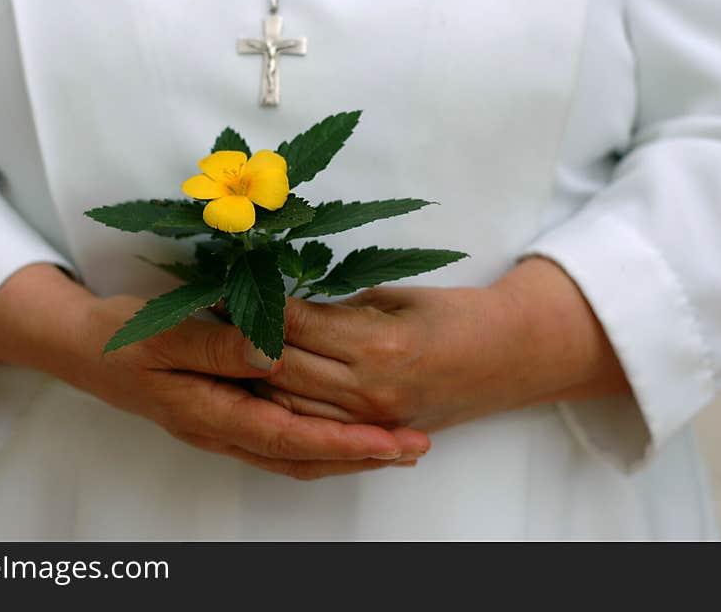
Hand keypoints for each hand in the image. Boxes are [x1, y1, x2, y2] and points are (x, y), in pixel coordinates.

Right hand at [0, 265, 429, 478]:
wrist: (80, 348)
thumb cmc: (120, 337)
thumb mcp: (162, 334)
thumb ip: (215, 346)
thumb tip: (271, 353)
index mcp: (209, 412)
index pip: (289, 439)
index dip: (343, 443)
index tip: (393, 441)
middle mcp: (222, 430)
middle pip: (301, 458)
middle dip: (360, 457)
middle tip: (415, 448)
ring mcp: (223, 427)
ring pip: (293, 456)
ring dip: (345, 454)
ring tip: (394, 446)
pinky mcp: (223, 415)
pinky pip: (280, 441)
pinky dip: (318, 443)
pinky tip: (342, 433)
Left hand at [254, 258, 630, 431]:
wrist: (510, 358)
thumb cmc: (457, 315)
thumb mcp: (397, 296)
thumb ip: (339, 309)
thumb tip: (285, 307)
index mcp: (378, 342)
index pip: (295, 323)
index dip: (254, 304)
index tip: (224, 286)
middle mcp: (369, 388)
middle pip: (280, 369)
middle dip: (241, 341)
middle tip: (210, 318)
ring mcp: (371, 419)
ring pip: (287, 407)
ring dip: (251, 383)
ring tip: (222, 356)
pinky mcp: (375, 434)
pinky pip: (313, 428)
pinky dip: (281, 411)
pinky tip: (258, 392)